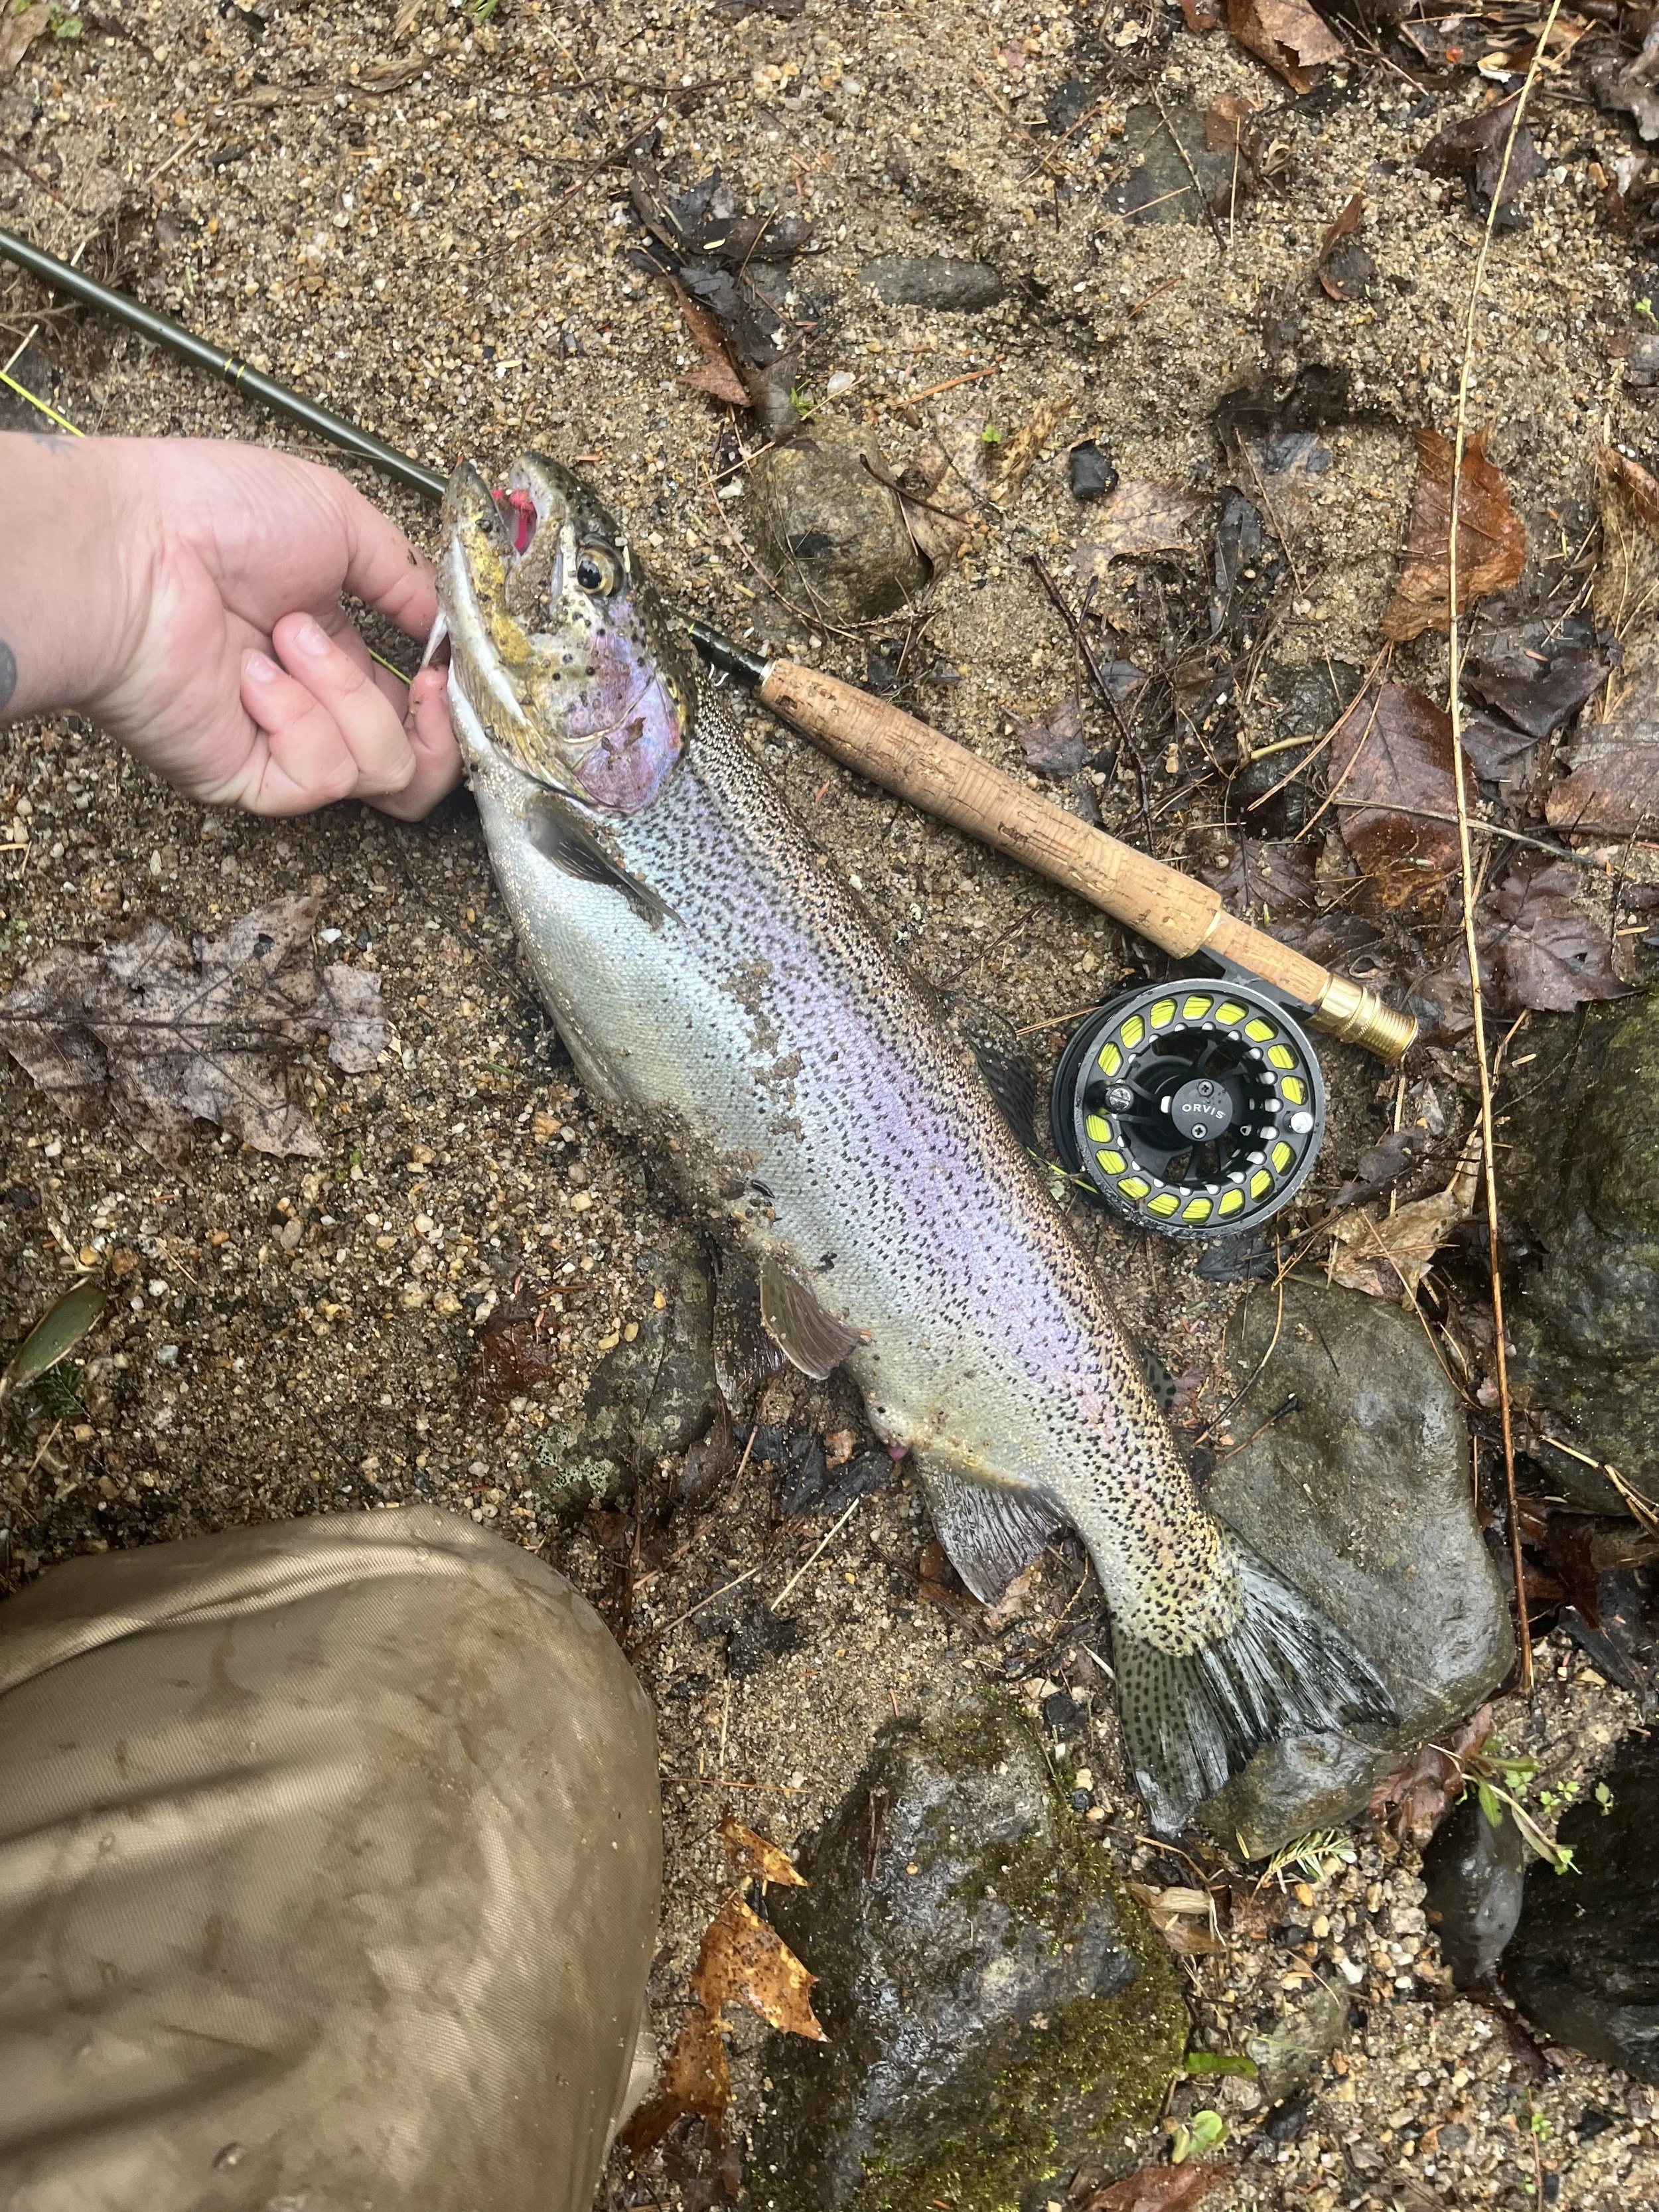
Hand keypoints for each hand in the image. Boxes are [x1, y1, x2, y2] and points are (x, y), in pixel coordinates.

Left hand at [0, 433, 457, 818]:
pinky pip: (320, 775)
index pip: (415, 709)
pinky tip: (251, 674)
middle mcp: (310, 704)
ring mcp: (280, 744)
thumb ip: (405, 574)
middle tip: (422, 684)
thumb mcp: (337, 514)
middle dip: (438, 733)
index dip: (448, 697)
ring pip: (382, 772)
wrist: (128, 548)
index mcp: (330, 648)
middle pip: (413, 769)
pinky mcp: (248, 778)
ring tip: (288, 638)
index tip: (449, 665)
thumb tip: (447, 626)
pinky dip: (299, 717)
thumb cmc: (210, 513)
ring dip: (349, 695)